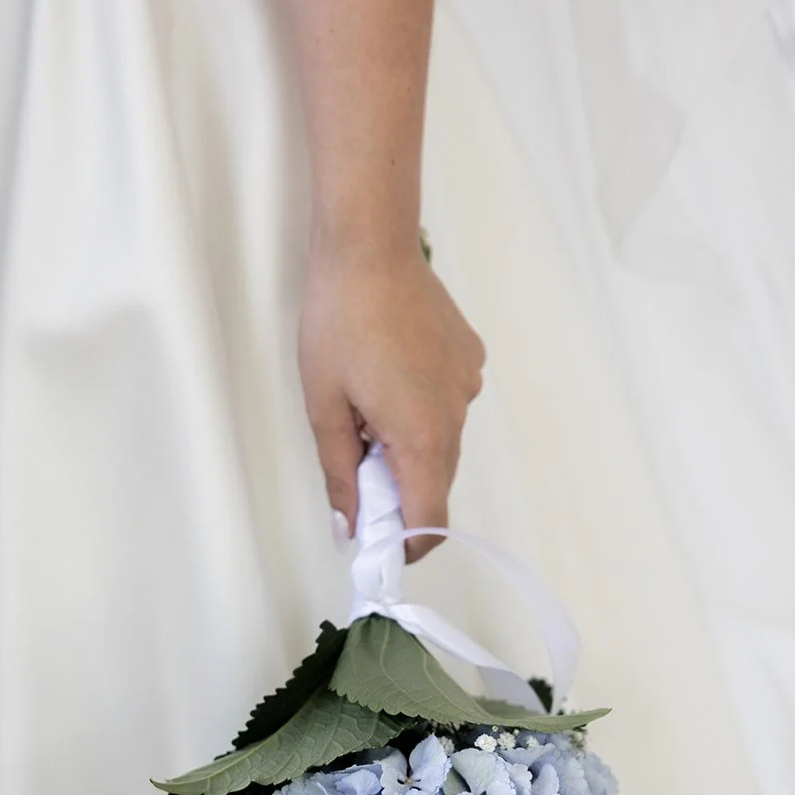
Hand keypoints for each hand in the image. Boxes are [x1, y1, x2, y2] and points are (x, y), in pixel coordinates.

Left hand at [299, 233, 484, 560]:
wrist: (369, 247)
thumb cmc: (339, 321)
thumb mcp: (324, 408)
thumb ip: (340, 476)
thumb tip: (348, 529)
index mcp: (423, 435)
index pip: (428, 519)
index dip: (406, 544)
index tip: (379, 547)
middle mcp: (457, 413)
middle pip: (435, 482)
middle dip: (398, 493)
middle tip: (355, 474)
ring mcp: (468, 384)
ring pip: (441, 443)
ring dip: (408, 448)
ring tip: (366, 410)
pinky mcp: (469, 358)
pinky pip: (447, 404)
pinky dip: (421, 410)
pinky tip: (390, 376)